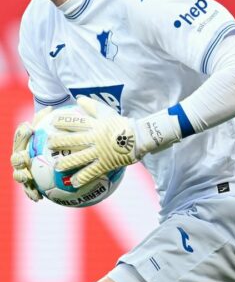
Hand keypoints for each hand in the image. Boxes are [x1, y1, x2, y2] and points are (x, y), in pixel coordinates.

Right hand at [11, 106, 51, 201]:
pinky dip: (31, 194)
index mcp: (22, 145)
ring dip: (22, 177)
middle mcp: (20, 159)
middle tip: (25, 157)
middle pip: (16, 158)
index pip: (20, 137)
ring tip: (28, 179)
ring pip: (19, 175)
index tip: (29, 128)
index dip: (23, 133)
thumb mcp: (45, 130)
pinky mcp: (28, 184)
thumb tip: (49, 109)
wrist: (45, 157)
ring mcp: (22, 172)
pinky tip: (38, 198)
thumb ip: (44, 120)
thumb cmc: (44, 141)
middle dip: (19, 158)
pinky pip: (28, 190)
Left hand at [49, 97, 180, 187]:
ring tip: (57, 167)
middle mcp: (95, 138)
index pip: (76, 121)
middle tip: (49, 145)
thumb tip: (79, 99)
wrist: (139, 138)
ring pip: (79, 157)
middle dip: (59, 142)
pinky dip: (82, 177)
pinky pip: (92, 171)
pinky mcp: (105, 163)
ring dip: (67, 162)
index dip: (63, 121)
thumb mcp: (108, 113)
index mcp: (95, 125)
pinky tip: (74, 183)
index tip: (52, 122)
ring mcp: (99, 152)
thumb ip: (93, 107)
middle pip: (73, 140)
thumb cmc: (122, 124)